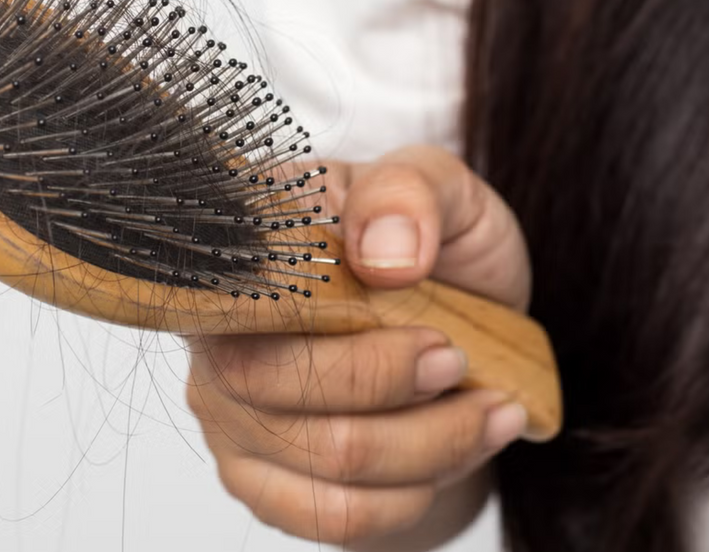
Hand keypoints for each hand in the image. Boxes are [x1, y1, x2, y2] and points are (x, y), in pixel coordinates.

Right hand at [186, 145, 531, 545]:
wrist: (464, 332)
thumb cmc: (438, 253)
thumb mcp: (446, 193)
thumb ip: (410, 193)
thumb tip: (383, 256)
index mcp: (246, 247)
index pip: (250, 297)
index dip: (346, 330)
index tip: (436, 333)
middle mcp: (216, 331)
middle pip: (278, 386)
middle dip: (395, 388)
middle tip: (460, 363)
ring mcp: (229, 410)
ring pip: (324, 462)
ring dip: (429, 444)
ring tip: (492, 410)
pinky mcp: (258, 477)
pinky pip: (329, 516)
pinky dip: (412, 493)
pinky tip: (453, 450)